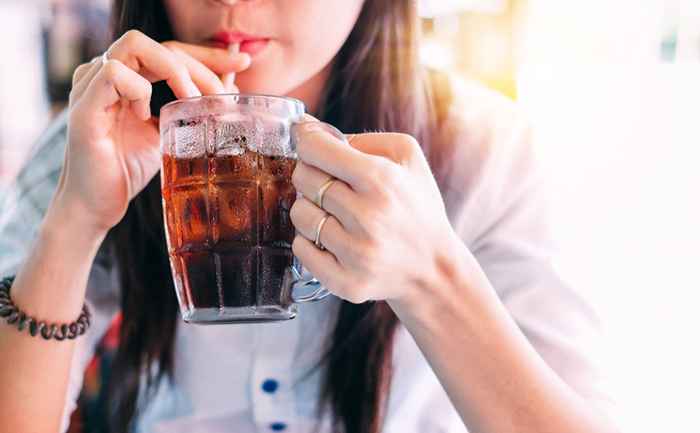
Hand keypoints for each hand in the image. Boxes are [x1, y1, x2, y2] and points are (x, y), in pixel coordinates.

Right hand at [53, 30, 250, 233]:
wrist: (95, 207)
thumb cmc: (127, 170)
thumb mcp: (170, 134)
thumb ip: (191, 108)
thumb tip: (229, 87)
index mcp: (127, 78)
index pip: (171, 50)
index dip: (207, 55)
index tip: (241, 64)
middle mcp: (106, 75)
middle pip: (159, 44)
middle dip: (200, 64)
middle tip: (222, 96)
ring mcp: (91, 88)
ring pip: (134, 46)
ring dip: (173, 70)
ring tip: (191, 101)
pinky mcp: (84, 109)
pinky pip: (112, 74)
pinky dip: (137, 89)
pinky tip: (145, 116)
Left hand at [290, 120, 459, 304]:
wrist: (435, 269)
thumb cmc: (417, 207)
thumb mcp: (407, 158)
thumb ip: (362, 139)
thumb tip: (310, 129)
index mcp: (382, 179)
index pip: (315, 148)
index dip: (306, 141)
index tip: (309, 143)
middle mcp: (368, 216)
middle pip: (303, 178)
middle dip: (310, 174)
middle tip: (329, 183)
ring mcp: (356, 253)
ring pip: (299, 214)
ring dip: (310, 209)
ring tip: (334, 214)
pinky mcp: (346, 282)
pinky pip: (301, 249)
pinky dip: (310, 241)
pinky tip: (333, 239)